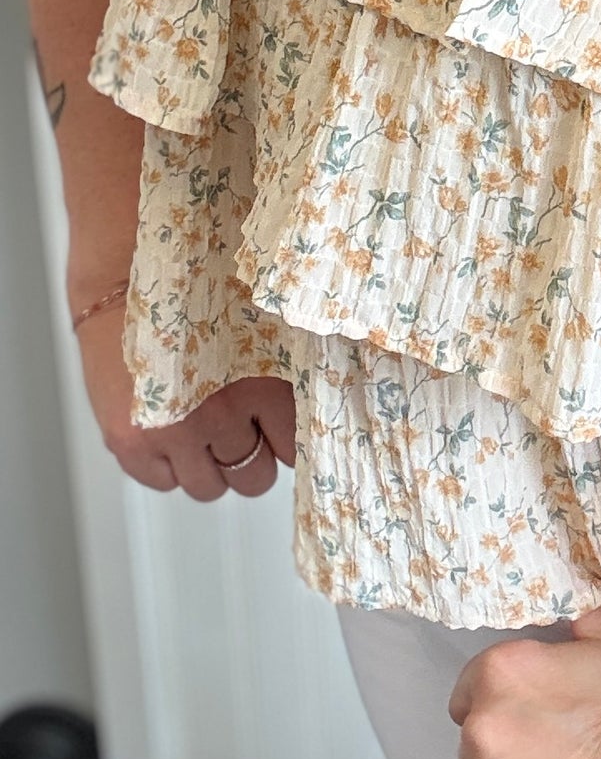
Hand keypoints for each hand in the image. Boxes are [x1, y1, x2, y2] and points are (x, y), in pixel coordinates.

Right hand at [73, 299, 295, 499]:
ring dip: (210, 466)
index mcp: (264, 381)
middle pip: (255, 476)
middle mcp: (223, 412)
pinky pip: (163, 482)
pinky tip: (169, 430)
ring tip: (203, 429)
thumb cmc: (197, 284)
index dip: (284, 438)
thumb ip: (286, 366)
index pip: (294, 448)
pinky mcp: (131, 442)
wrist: (126, 270)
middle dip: (251, 456)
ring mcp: (174, 432)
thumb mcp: (260, 318)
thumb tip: (315, 400)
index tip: (276, 427)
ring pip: (209, 487)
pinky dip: (168, 466)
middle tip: (240, 429)